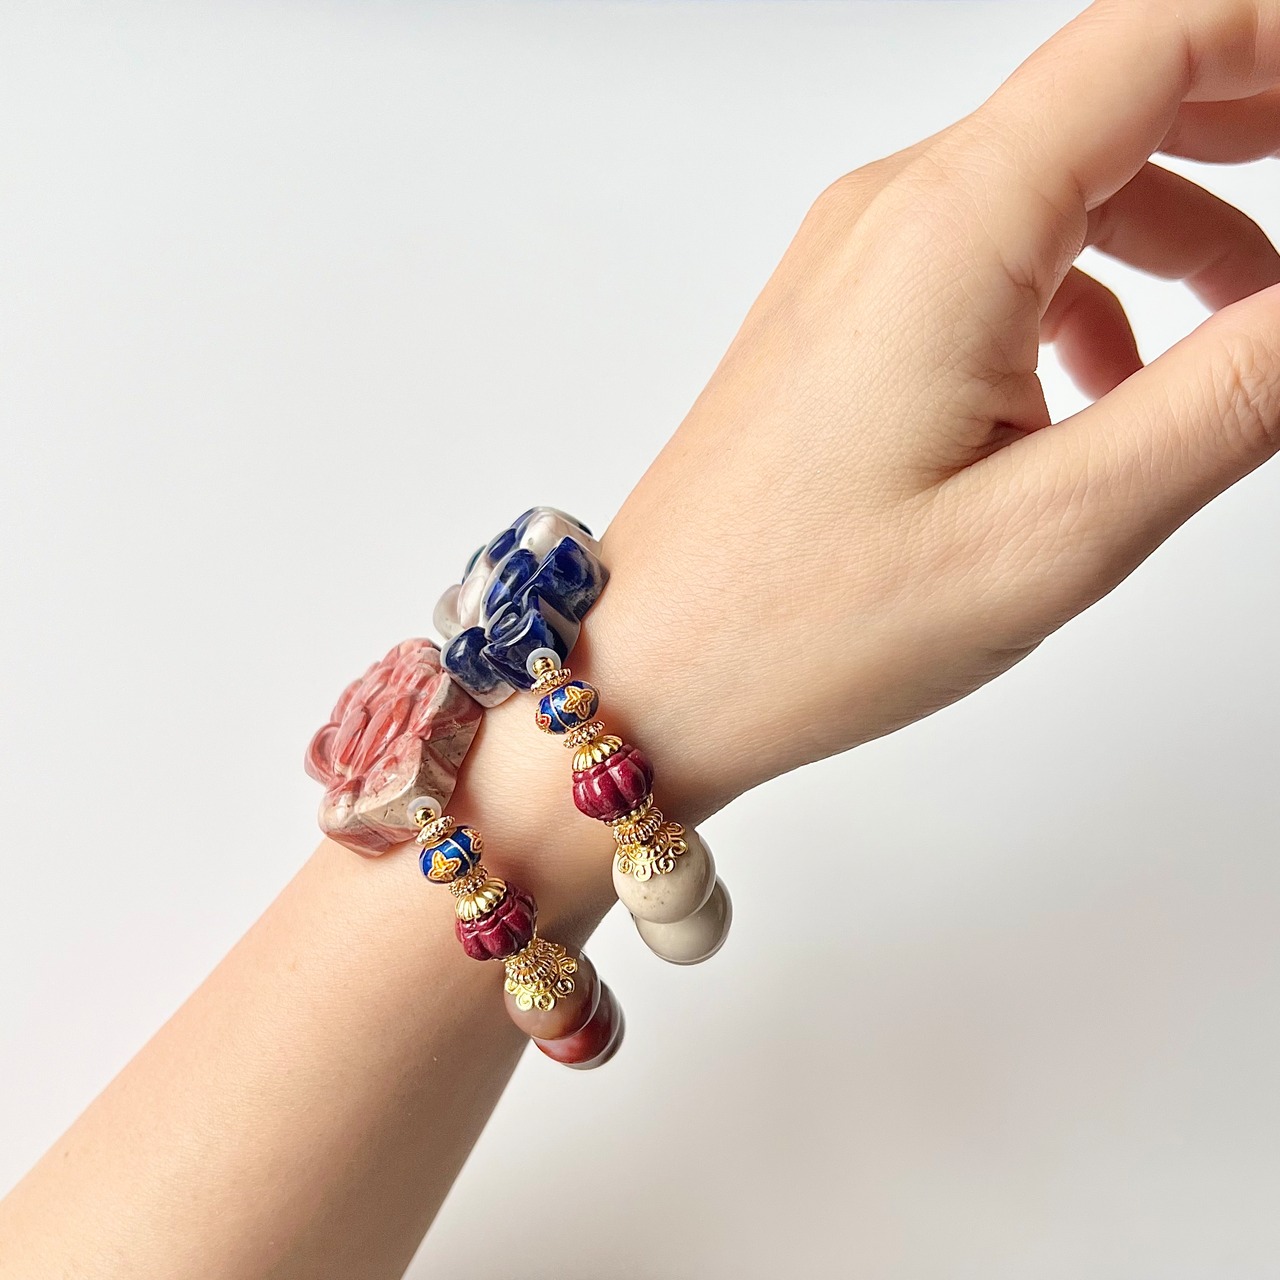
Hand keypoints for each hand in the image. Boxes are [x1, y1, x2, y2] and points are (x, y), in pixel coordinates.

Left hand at [575, 0, 1279, 821]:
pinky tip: (1100, 384)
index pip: (1160, 41)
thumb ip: (1231, 394)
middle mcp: (888, 216)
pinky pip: (984, 257)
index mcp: (949, 228)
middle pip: (1107, 98)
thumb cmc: (807, 621)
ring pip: (1050, 187)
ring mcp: (850, 267)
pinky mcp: (837, 324)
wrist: (653, 671)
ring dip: (1170, 230)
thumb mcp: (1057, 527)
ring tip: (1245, 330)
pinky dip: (1078, 287)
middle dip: (1250, 128)